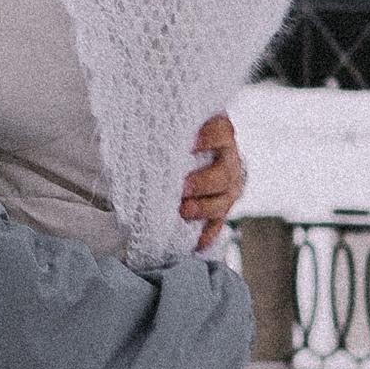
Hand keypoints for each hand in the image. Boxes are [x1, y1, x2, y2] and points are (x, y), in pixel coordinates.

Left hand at [180, 110, 245, 252]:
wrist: (209, 157)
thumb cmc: (185, 139)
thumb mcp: (183, 128)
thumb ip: (171, 128)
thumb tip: (140, 125)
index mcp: (221, 137)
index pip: (222, 131)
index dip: (209, 137)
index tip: (190, 144)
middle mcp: (229, 161)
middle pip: (224, 173)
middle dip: (203, 182)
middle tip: (182, 187)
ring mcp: (229, 187)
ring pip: (224, 200)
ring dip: (203, 208)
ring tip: (183, 212)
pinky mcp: (223, 209)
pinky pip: (218, 224)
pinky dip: (207, 234)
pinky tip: (195, 243)